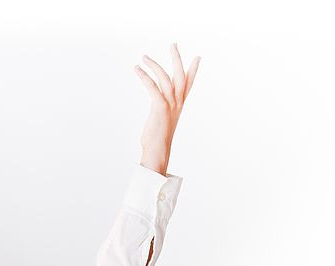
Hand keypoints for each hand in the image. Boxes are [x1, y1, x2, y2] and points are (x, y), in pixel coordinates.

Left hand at [134, 43, 199, 174]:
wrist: (157, 151)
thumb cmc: (156, 141)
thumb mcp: (162, 123)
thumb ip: (162, 113)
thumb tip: (158, 112)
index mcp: (179, 106)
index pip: (188, 85)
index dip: (193, 71)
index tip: (197, 58)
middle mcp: (177, 103)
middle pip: (180, 76)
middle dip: (177, 59)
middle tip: (173, 45)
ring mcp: (170, 104)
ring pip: (165, 78)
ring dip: (154, 65)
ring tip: (143, 57)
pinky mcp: (160, 107)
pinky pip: (152, 87)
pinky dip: (144, 76)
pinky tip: (137, 69)